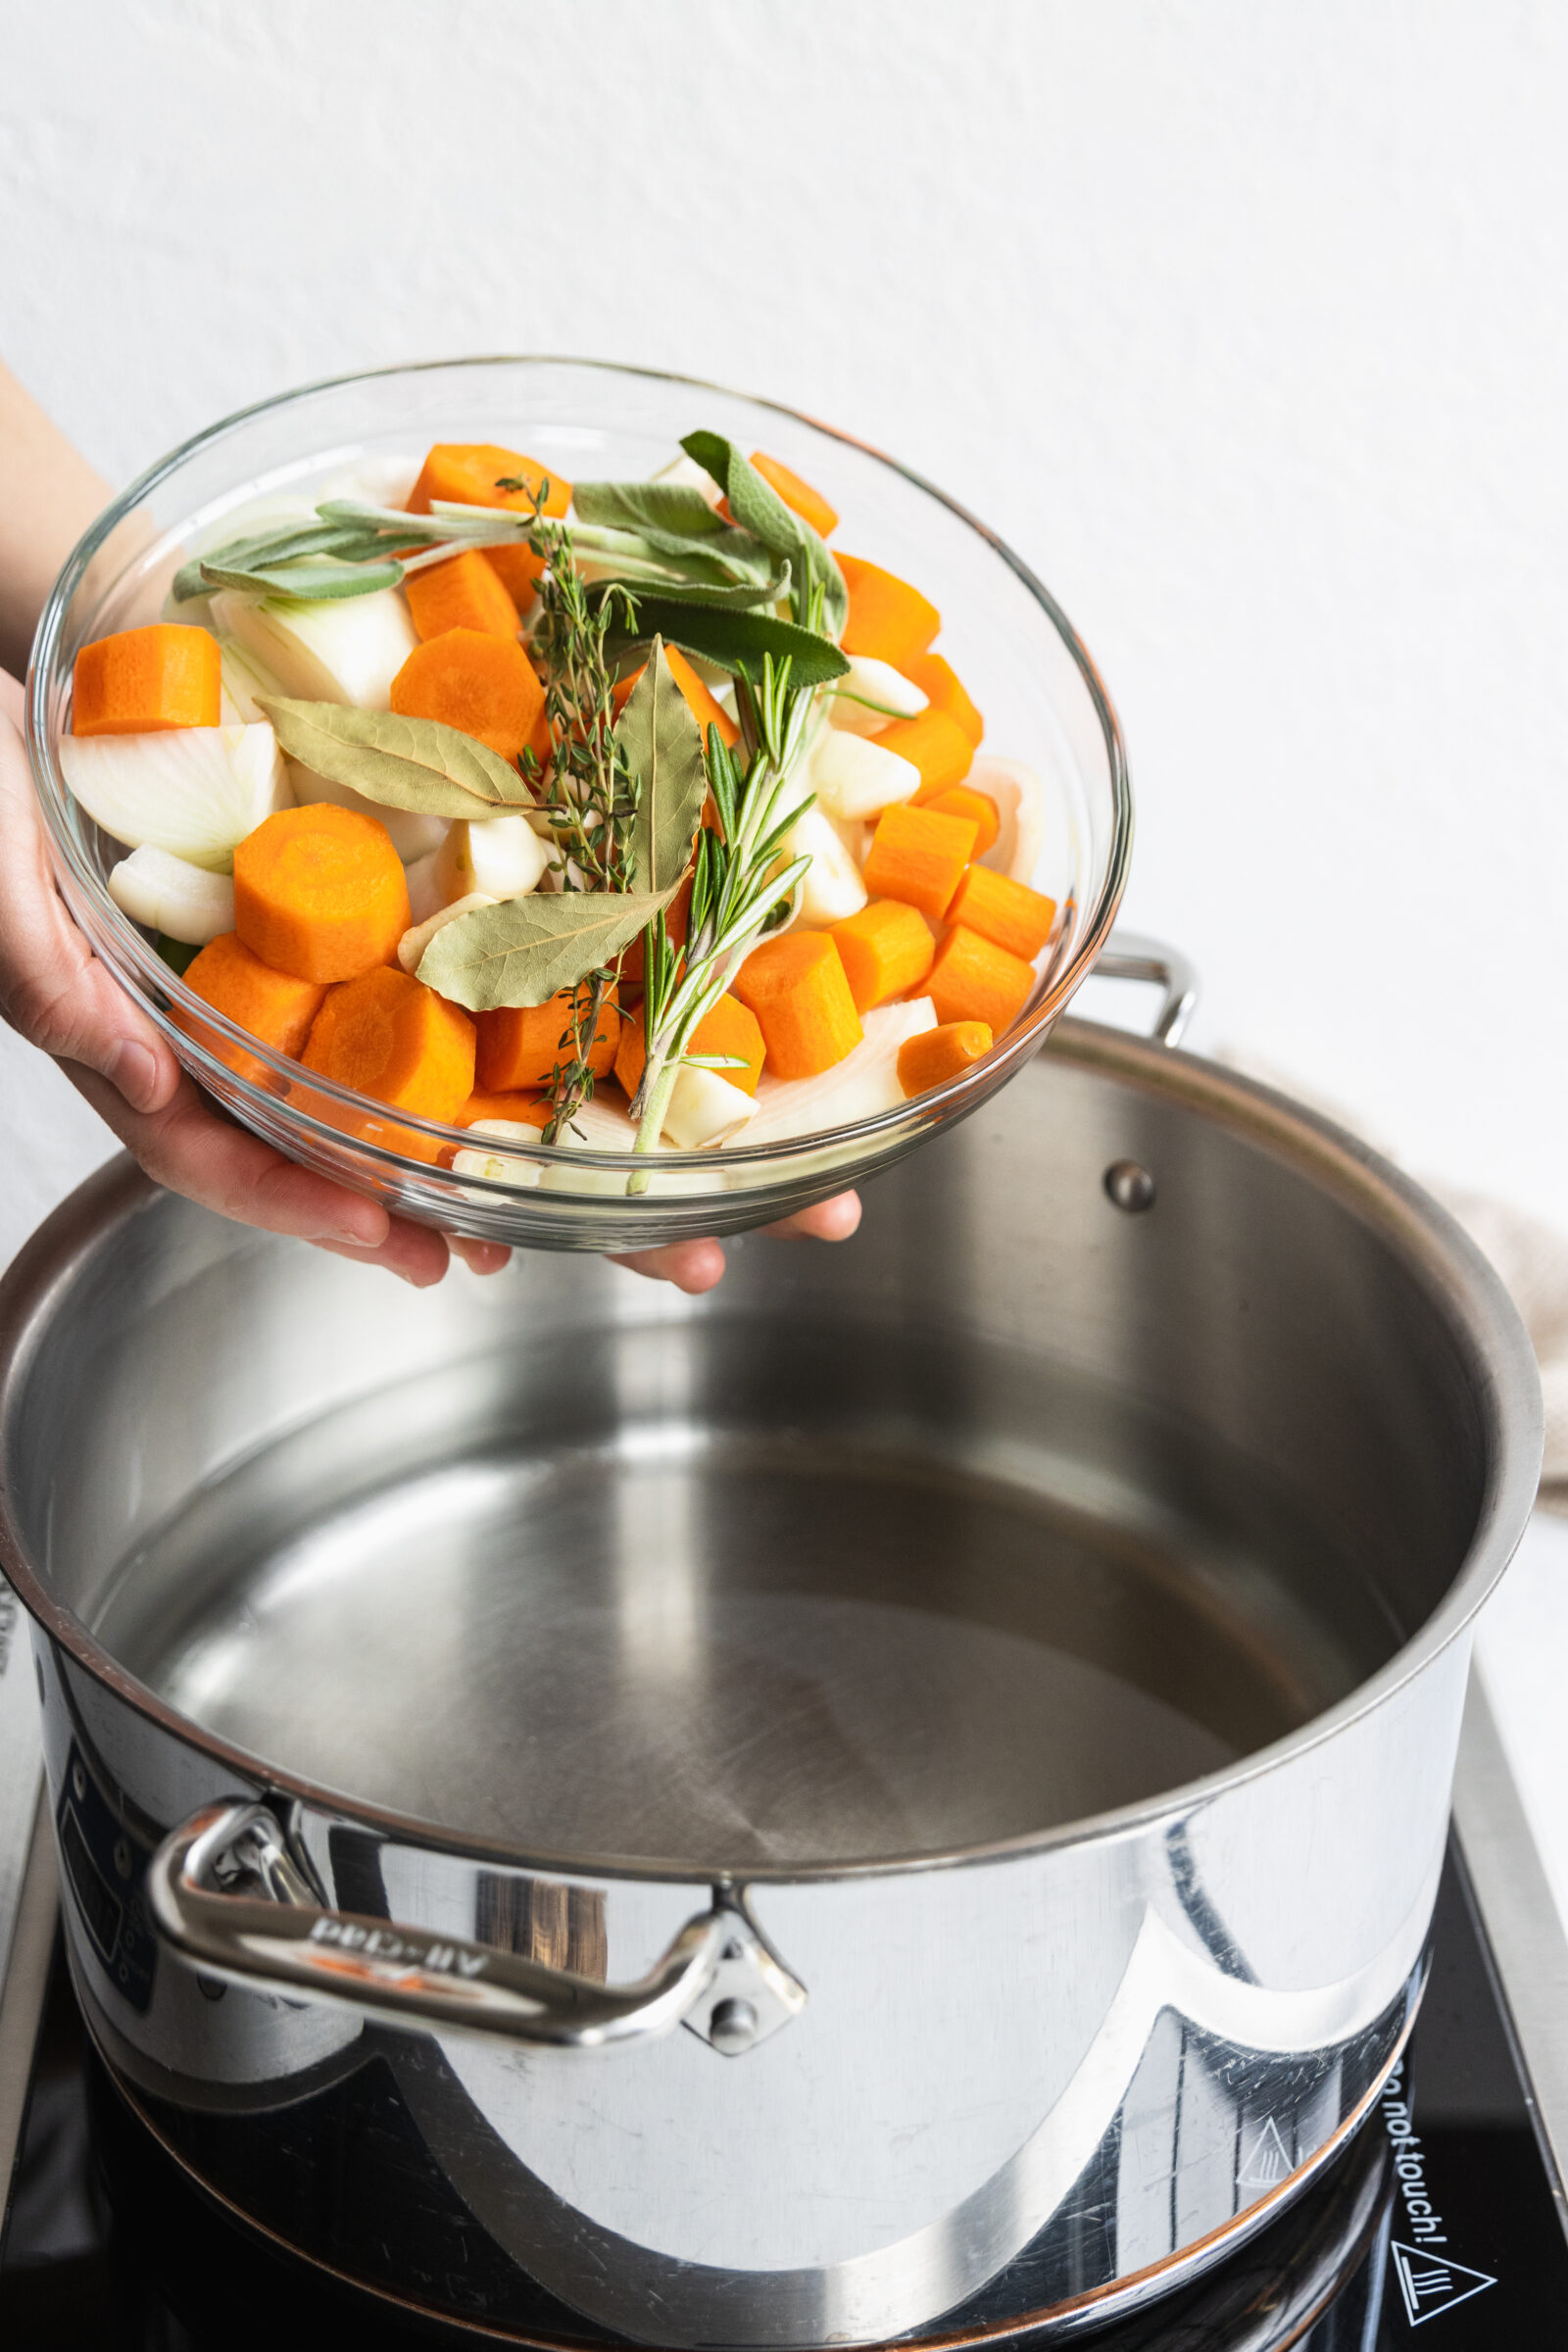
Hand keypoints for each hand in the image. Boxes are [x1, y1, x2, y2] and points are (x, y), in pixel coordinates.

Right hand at [0, 678, 859, 1289]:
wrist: (56, 650)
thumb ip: (45, 976)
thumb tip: (145, 1082)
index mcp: (178, 1048)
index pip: (251, 1160)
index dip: (338, 1215)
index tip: (438, 1261)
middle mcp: (282, 1023)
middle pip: (422, 1136)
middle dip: (566, 1201)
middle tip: (693, 1263)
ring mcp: (353, 959)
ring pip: (490, 1055)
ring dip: (625, 1111)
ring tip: (748, 1172)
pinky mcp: (411, 880)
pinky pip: (510, 941)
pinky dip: (600, 978)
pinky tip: (687, 1009)